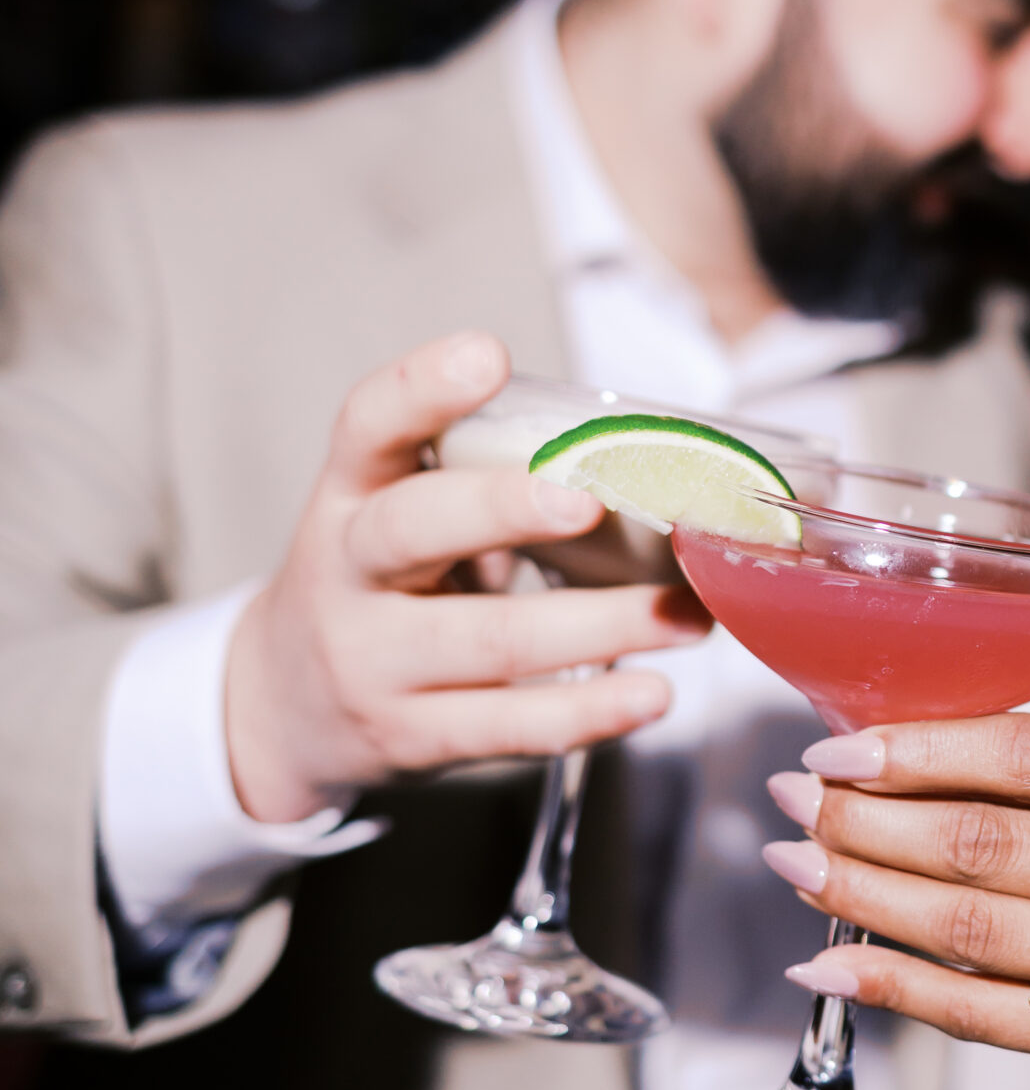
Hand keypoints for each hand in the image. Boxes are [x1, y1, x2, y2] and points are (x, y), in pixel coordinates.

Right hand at [226, 332, 708, 822]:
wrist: (285, 710)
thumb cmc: (379, 587)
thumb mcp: (389, 518)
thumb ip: (474, 484)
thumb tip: (639, 464)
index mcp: (349, 496)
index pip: (366, 426)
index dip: (420, 388)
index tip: (487, 354)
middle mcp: (346, 573)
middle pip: (410, 529)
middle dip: (500, 510)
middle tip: (587, 504)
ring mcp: (372, 662)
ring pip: (487, 640)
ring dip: (600, 627)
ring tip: (685, 617)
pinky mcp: (409, 736)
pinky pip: (506, 725)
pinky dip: (588, 711)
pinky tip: (652, 695)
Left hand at [762, 713, 1029, 1074]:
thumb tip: (870, 752)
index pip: (1027, 754)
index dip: (918, 751)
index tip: (835, 749)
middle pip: (982, 844)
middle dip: (866, 820)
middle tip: (795, 800)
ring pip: (966, 928)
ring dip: (859, 895)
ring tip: (795, 864)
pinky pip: (971, 1012)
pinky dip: (886, 986)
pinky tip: (824, 965)